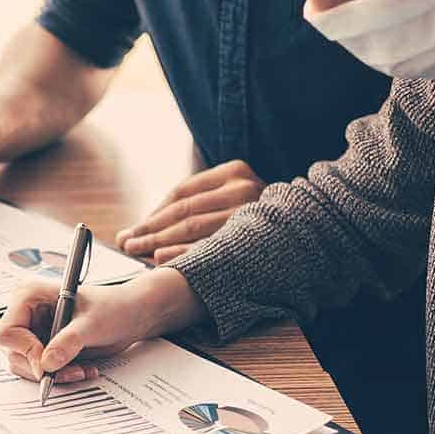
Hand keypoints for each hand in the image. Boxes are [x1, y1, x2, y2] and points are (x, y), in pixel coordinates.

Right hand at [0, 269, 203, 382]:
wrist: (131, 316)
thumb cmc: (113, 307)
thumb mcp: (92, 324)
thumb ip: (68, 342)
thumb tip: (46, 364)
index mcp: (29, 296)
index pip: (7, 332)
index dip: (25, 351)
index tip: (47, 365)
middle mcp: (27, 314)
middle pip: (14, 353)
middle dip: (42, 368)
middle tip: (71, 371)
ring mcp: (34, 332)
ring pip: (26, 366)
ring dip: (54, 375)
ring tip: (80, 370)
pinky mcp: (44, 347)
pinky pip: (42, 370)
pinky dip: (61, 375)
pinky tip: (82, 368)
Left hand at [114, 160, 264, 262]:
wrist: (309, 232)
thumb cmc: (257, 219)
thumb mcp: (233, 198)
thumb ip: (198, 204)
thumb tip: (142, 227)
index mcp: (235, 173)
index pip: (182, 194)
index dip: (153, 213)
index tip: (132, 229)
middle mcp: (244, 190)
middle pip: (183, 212)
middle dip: (148, 230)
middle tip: (125, 242)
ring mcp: (249, 215)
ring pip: (192, 229)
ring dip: (158, 242)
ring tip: (136, 251)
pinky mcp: (252, 238)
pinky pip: (208, 247)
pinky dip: (182, 254)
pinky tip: (161, 260)